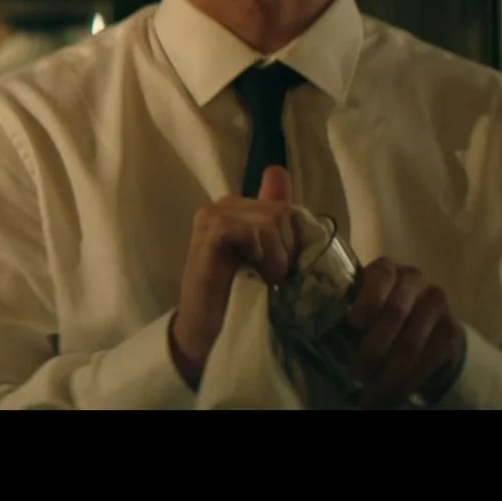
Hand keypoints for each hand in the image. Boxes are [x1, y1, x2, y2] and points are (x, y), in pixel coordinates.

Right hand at [168, 165, 298, 388]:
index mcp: (241, 207)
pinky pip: (248, 230)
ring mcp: (212, 216)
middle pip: (282, 212)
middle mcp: (225, 205)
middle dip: (287, 250)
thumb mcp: (269, 255)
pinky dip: (259, 253)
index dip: (293, 239)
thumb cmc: (240, 295)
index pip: (285, 206)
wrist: (210, 329)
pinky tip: (252, 272)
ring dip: (275, 257)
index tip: (283, 266)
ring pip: (270, 220)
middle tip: (273, 277)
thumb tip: (278, 171)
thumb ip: (276, 218)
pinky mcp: (208, 233)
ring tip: (263, 278)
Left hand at [344, 257, 465, 407]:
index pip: (379, 276)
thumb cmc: (376, 313)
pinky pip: (430, 359)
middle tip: (357, 374)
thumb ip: (347, 314)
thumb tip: (320, 335)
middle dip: (373, 349)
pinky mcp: (451, 329)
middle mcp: (413, 279)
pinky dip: (409, 381)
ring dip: (389, 374)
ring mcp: (436, 302)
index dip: (367, 300)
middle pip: (394, 313)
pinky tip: (393, 395)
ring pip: (411, 342)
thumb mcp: (360, 308)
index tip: (354, 323)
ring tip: (371, 394)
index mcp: (385, 269)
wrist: (423, 324)